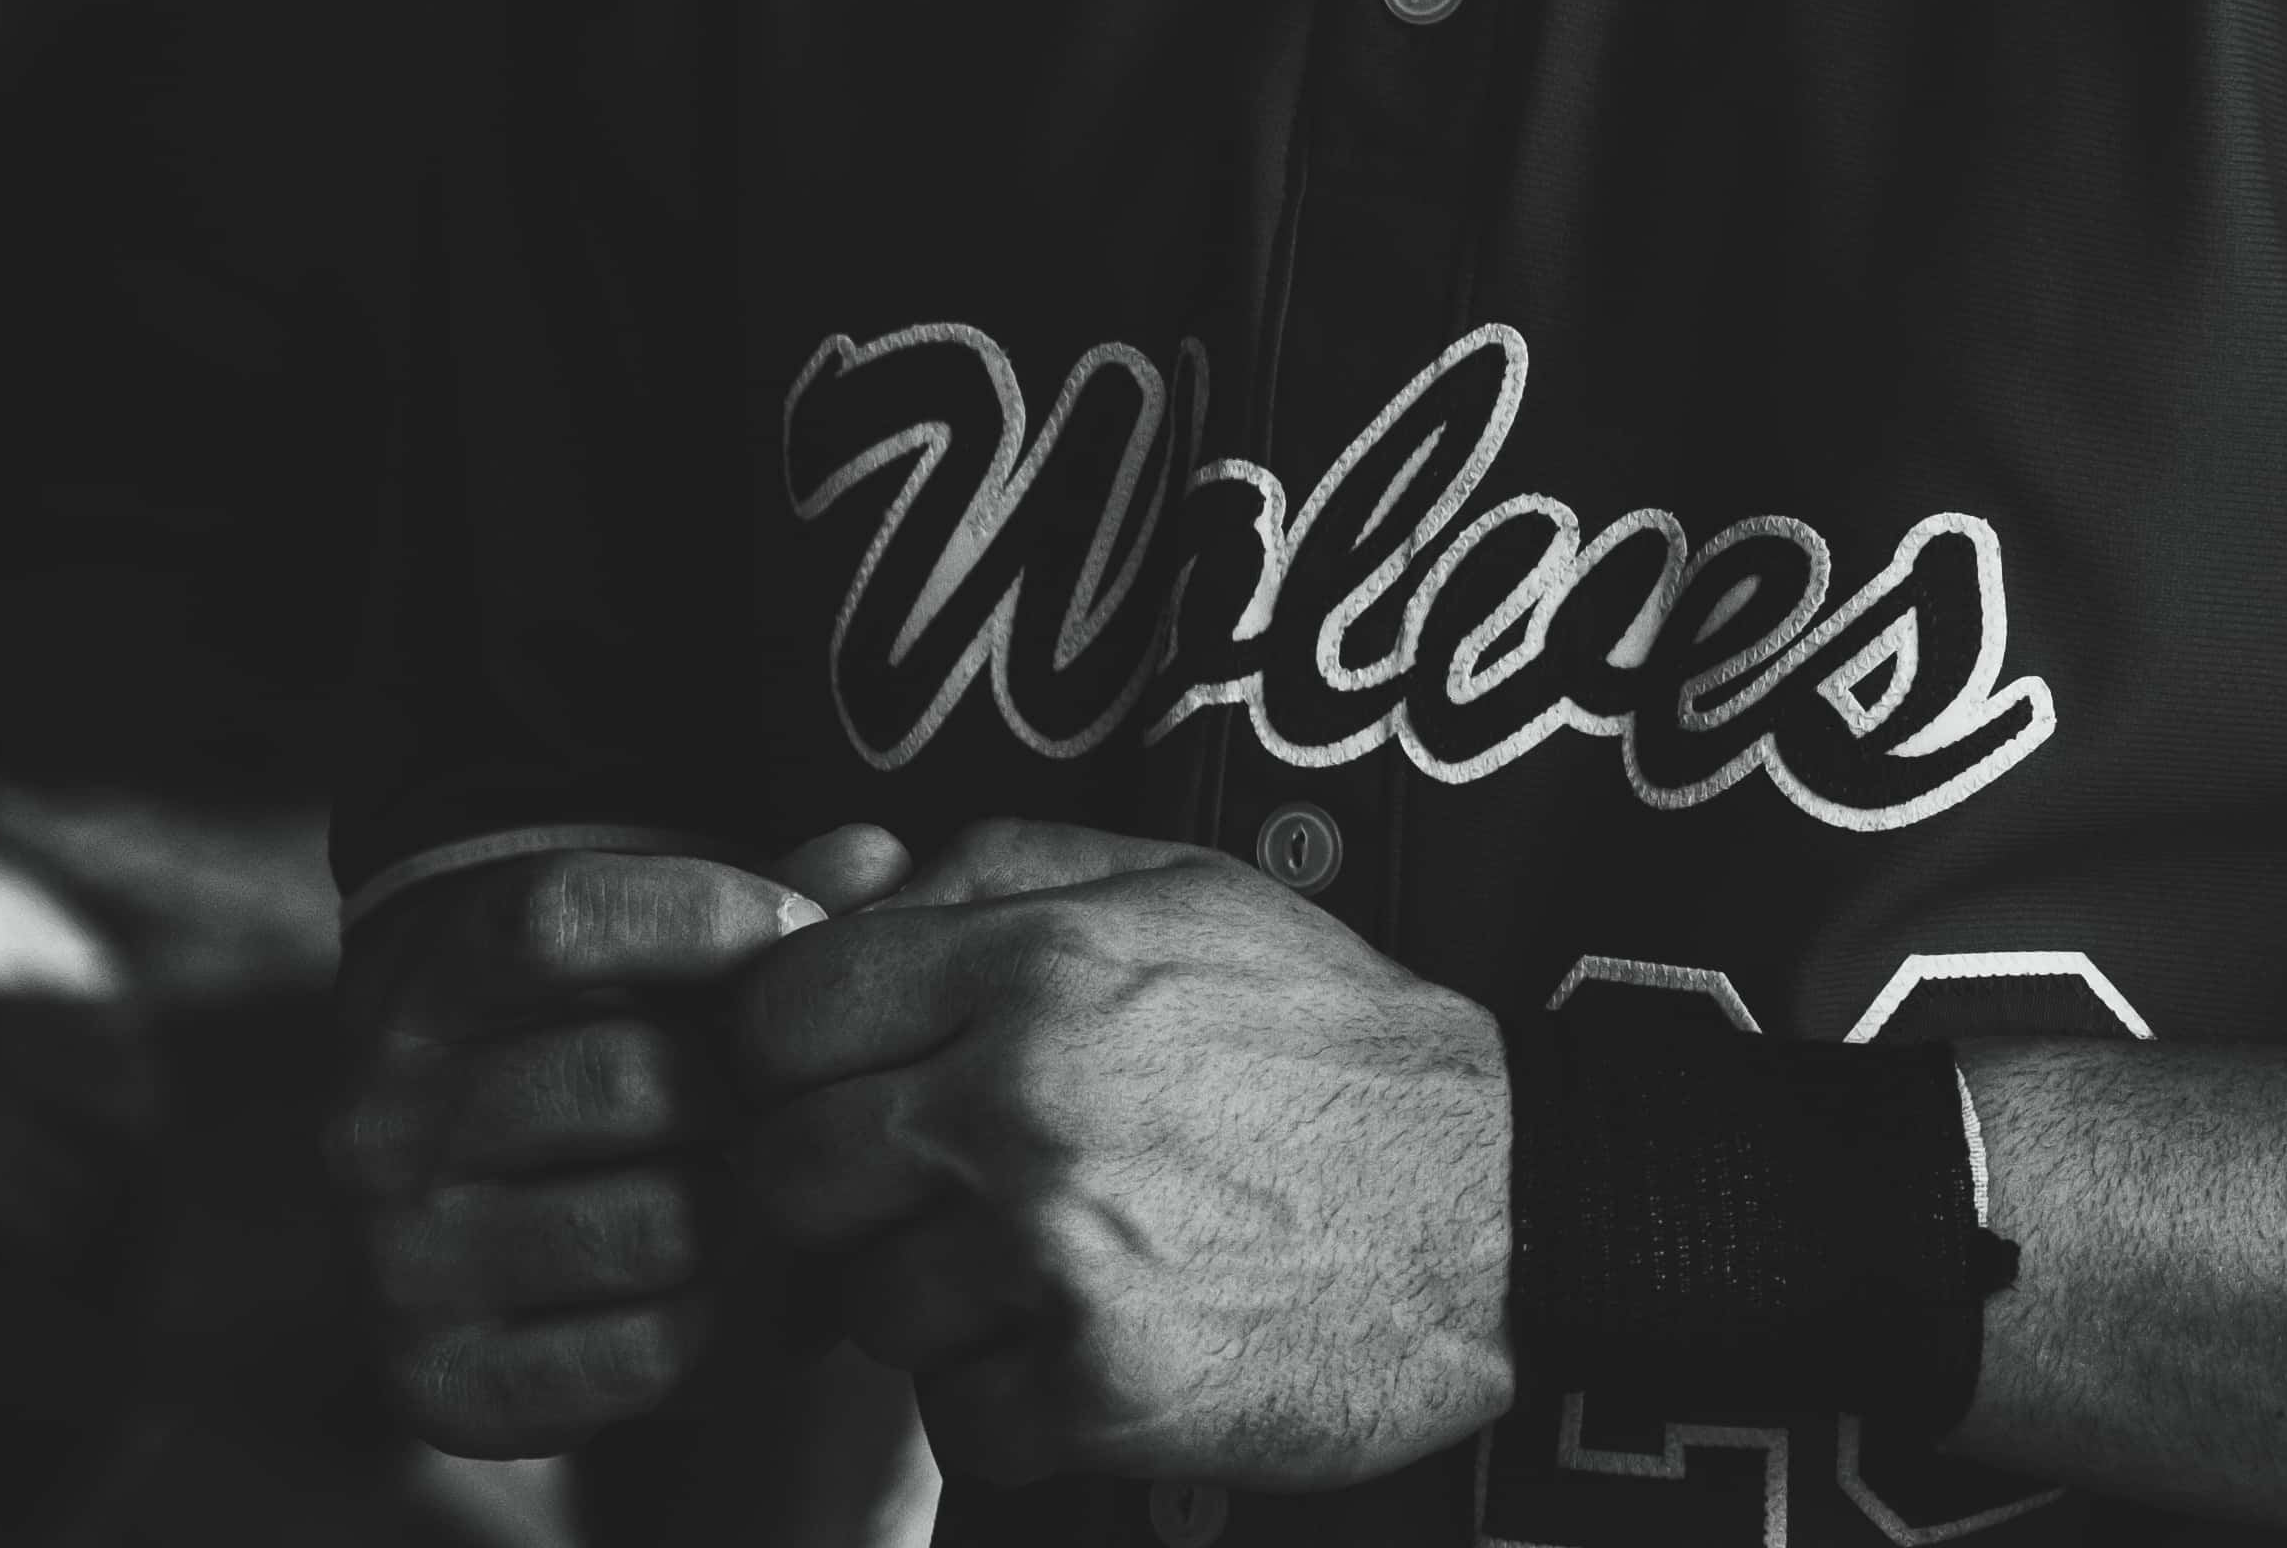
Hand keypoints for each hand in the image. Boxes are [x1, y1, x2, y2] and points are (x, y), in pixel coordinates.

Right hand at [335, 846, 815, 1455]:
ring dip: (757, 1215)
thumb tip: (873, 852)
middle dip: (753, 1092)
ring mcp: (400, 1265)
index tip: (799, 926)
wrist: (491, 1214)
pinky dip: (734, 1321)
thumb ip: (770, 902)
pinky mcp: (446, 1385)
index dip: (702, 913)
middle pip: (639, 1080)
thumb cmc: (610, 1047)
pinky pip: (657, 1346)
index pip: (553, 921)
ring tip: (773, 1198)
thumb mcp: (661, 956)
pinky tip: (735, 1285)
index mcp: (418, 997)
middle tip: (794, 1107)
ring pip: (667, 1223)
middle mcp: (378, 1131)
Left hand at [720, 816, 1511, 1489]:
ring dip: (934, 1300)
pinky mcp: (1096, 1391)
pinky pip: (954, 1418)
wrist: (1509, 1205)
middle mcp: (1028, 1101)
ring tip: (1048, 1263)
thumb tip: (829, 879)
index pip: (777, 1013)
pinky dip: (1011, 1399)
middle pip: (785, 1172)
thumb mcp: (1190, 891)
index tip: (853, 1080)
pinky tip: (1093, 1344)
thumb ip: (997, 868)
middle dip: (846, 1189)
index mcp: (1042, 962)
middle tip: (941, 1189)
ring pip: (862, 1306)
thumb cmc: (1335, 1044)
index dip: (798, 1055)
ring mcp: (1055, 1254)